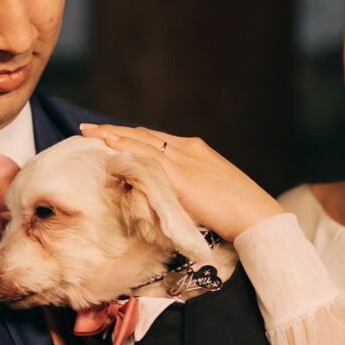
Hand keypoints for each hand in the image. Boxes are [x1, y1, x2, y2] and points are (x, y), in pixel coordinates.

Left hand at [78, 123, 283, 241]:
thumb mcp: (208, 192)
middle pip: (143, 134)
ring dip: (112, 135)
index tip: (110, 133)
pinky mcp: (180, 175)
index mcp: (195, 150)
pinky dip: (125, 148)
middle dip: (114, 131)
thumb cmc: (237, 211)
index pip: (155, 138)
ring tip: (88, 133)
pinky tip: (108, 145)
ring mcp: (183, 160)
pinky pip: (146, 157)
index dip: (130, 135)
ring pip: (140, 140)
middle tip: (88, 128)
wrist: (256, 216)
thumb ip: (185, 188)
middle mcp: (187, 148)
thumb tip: (163, 196)